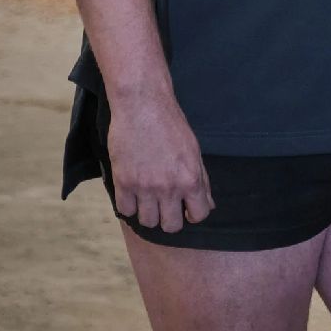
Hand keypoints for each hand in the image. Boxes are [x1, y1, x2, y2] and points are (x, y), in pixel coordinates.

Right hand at [106, 88, 215, 232]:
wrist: (143, 104)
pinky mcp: (123, 182)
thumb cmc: (170, 124)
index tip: (187, 208)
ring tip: (149, 196)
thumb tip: (208, 205)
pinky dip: (130, 205)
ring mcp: (144, 187)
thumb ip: (201, 180)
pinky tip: (134, 191)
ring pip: (148, 222)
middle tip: (166, 204)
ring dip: (149, 212)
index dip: (193, 214)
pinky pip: (126, 211)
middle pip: (171, 226)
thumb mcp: (193, 150)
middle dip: (170, 217)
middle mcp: (168, 187)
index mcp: (190, 178)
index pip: (198, 216)